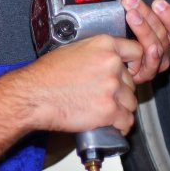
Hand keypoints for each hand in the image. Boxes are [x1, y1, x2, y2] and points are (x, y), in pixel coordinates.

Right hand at [16, 34, 141, 136]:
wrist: (33, 96)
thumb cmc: (45, 75)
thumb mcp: (72, 50)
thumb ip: (95, 53)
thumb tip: (105, 61)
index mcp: (104, 45)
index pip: (136, 52)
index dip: (135, 65)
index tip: (131, 72)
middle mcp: (111, 64)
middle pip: (131, 81)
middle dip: (121, 91)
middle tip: (105, 97)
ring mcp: (111, 87)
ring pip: (131, 102)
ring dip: (121, 109)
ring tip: (106, 112)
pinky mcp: (108, 110)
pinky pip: (126, 121)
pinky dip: (120, 126)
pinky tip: (111, 126)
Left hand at [120, 0, 169, 82]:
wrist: (99, 55)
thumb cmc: (118, 29)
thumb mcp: (128, 3)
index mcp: (165, 36)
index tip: (158, 1)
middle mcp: (163, 52)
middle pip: (165, 36)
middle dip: (149, 16)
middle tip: (131, 1)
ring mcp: (152, 65)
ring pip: (155, 48)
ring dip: (143, 29)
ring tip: (129, 14)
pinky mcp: (140, 75)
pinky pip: (147, 68)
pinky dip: (143, 55)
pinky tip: (134, 45)